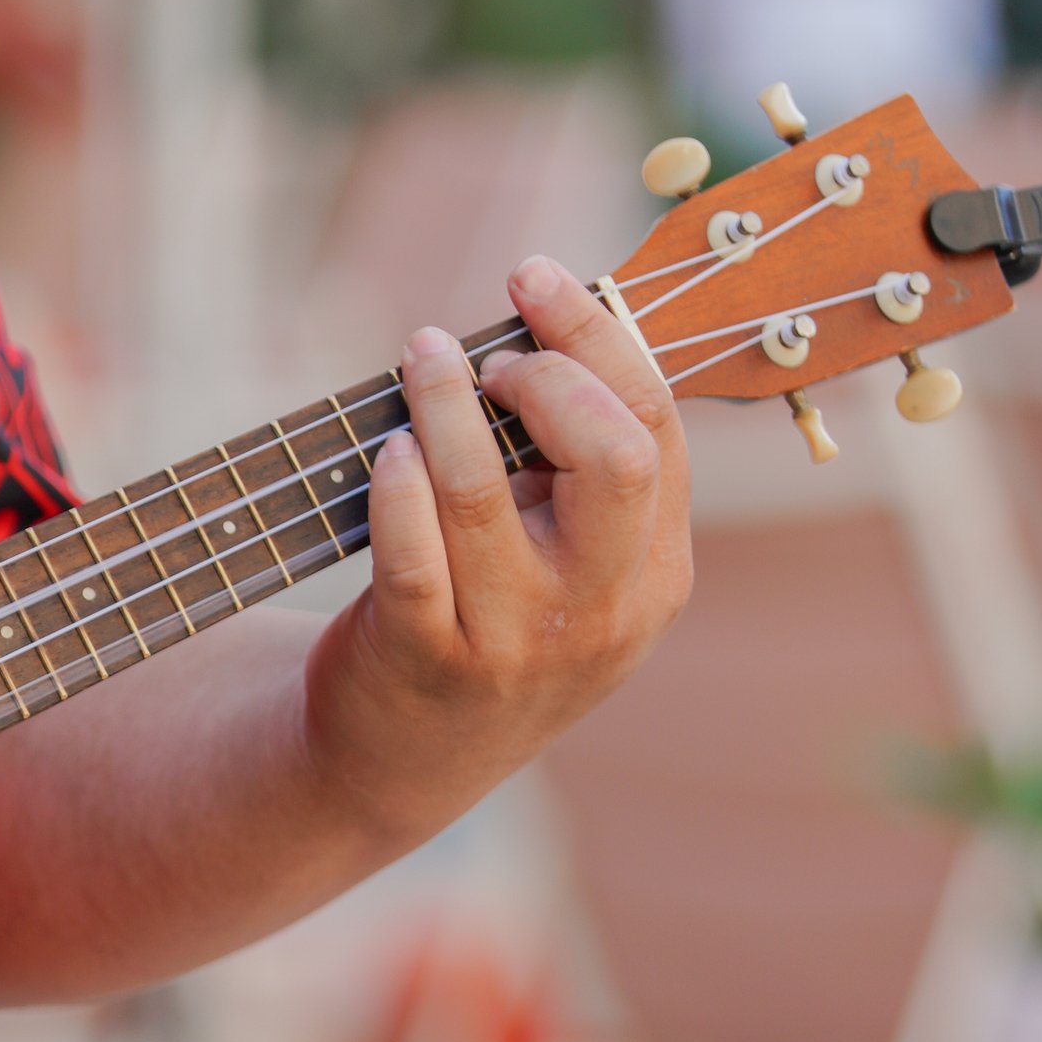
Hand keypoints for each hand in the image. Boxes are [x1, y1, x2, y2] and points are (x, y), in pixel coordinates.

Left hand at [303, 256, 692, 837]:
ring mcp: (512, 641)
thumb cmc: (486, 630)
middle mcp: (600, 612)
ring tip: (421, 356)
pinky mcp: (424, 659)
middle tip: (490, 354)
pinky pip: (410, 551)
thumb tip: (543, 330)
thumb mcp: (568, 571)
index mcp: (655, 574)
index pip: (654, 426)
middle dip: (549, 374)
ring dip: (444, 404)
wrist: (401, 763)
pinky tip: (387, 448)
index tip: (537, 278)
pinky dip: (396, 483)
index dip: (597, 335)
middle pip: (613, 455)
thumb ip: (575, 476)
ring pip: (484, 493)